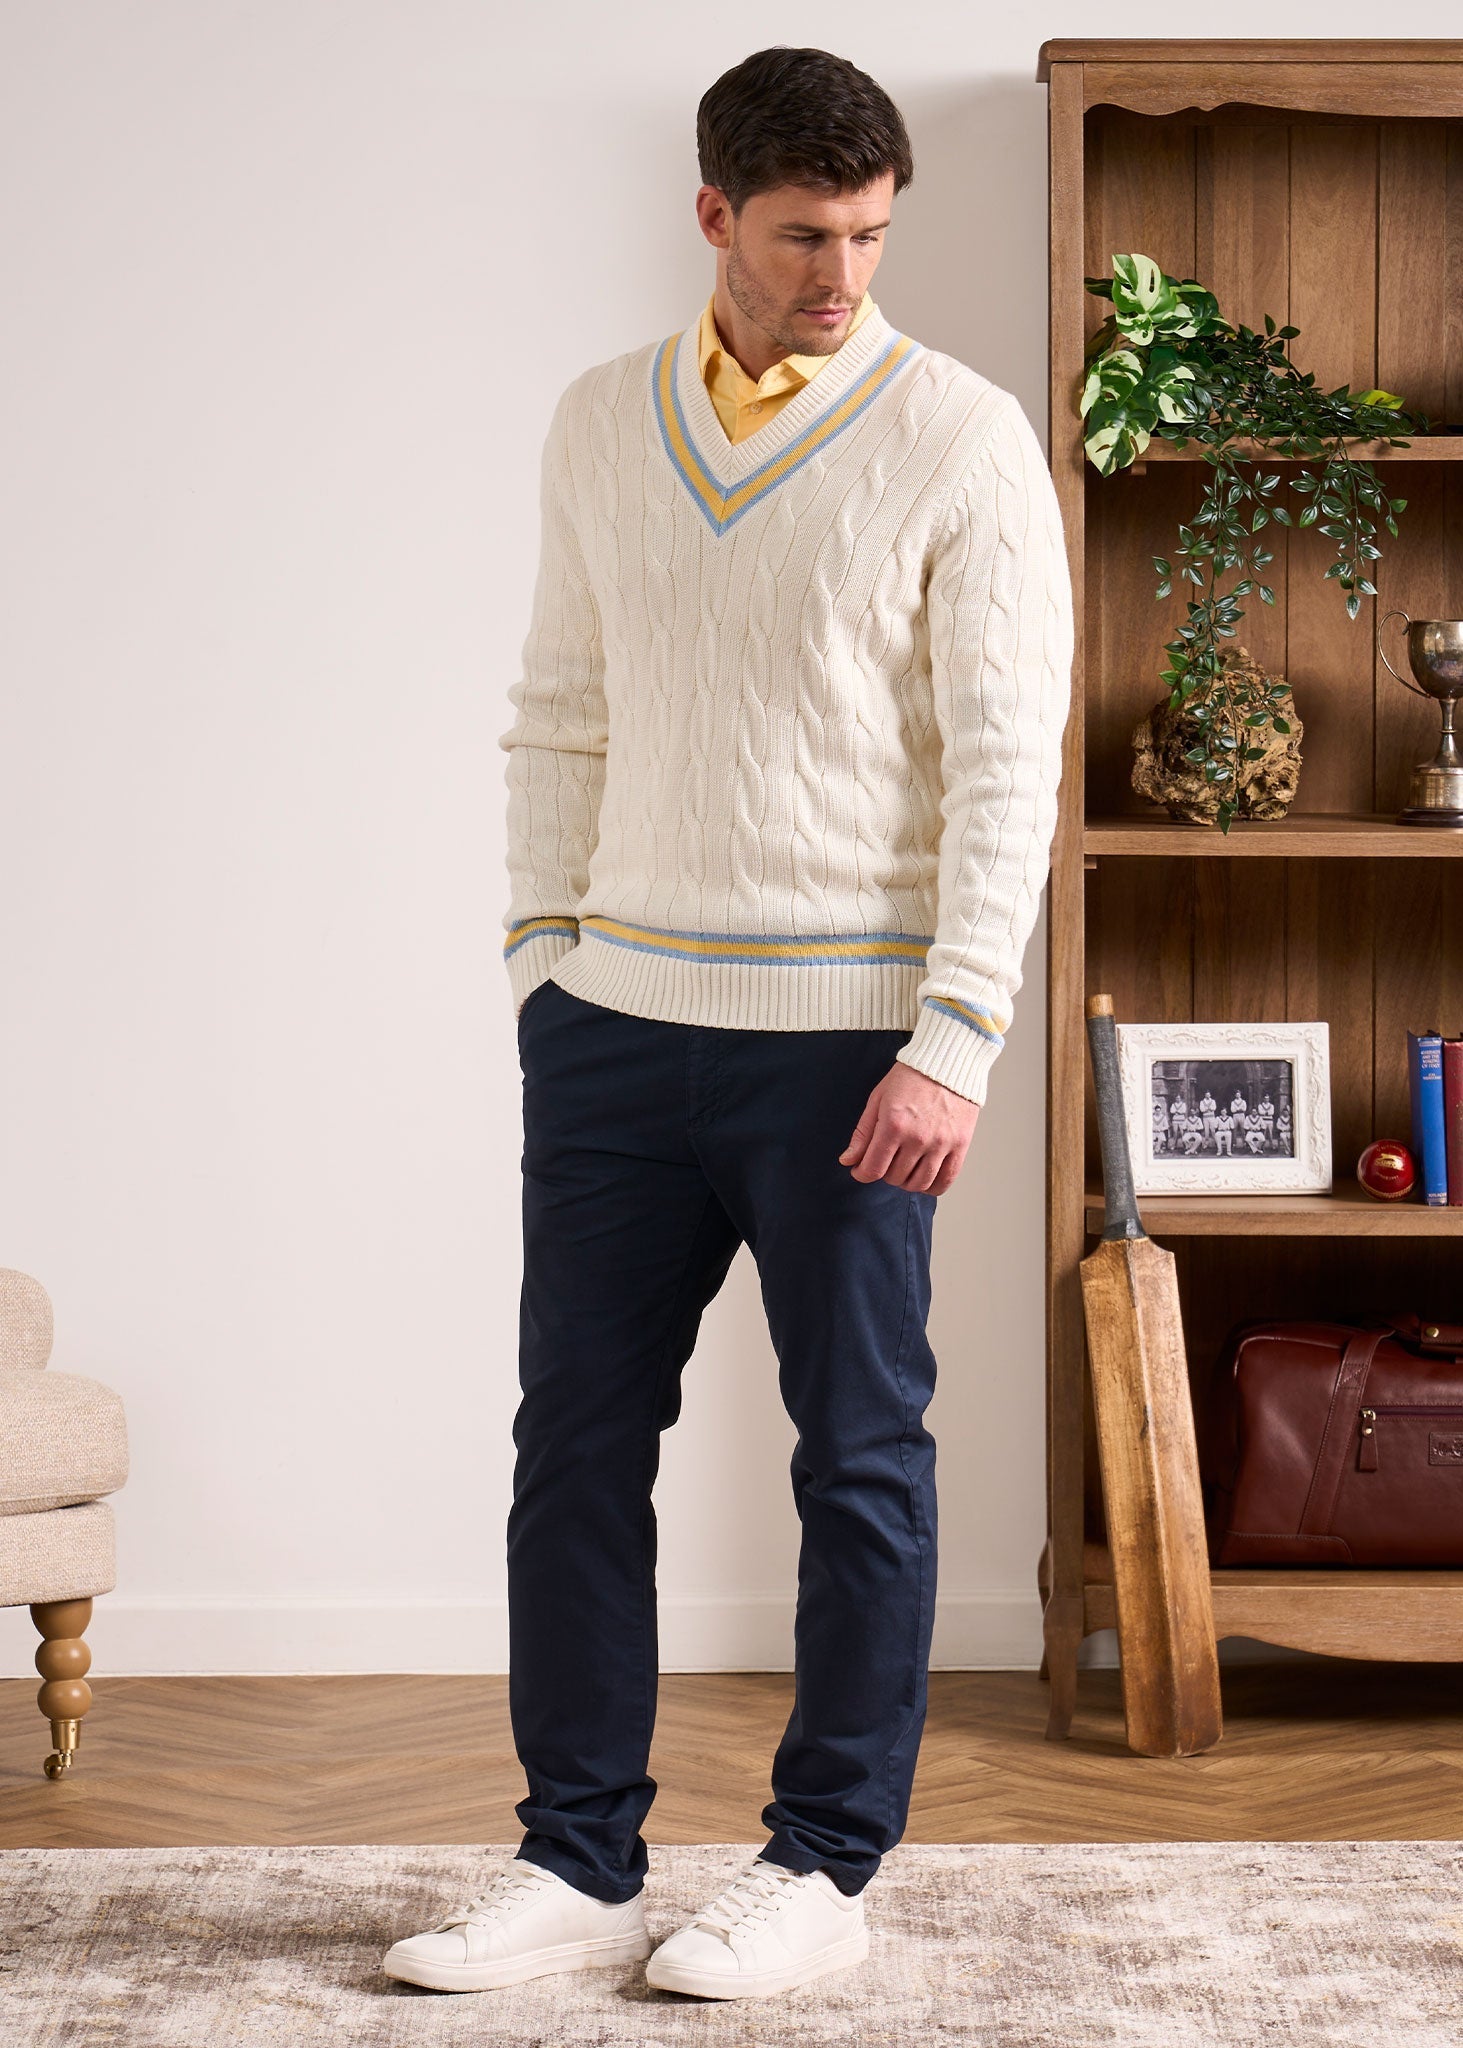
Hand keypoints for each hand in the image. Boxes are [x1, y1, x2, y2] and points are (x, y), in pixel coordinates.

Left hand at [839, 1061, 979, 1194]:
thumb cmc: (910, 1077)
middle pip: (894, 1178)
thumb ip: (862, 1133)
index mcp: (894, 1124)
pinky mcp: (960, 1145)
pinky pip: (945, 1181)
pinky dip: (932, 1188)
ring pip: (918, 1184)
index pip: (873, 1169)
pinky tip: (924, 1178)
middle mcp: (918, 1138)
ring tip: (903, 1168)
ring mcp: (941, 1143)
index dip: (861, 1174)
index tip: (860, 1170)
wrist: (947, 1062)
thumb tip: (847, 1161)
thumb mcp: (878, 1099)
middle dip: (883, 1173)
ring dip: (905, 1182)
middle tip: (884, 1160)